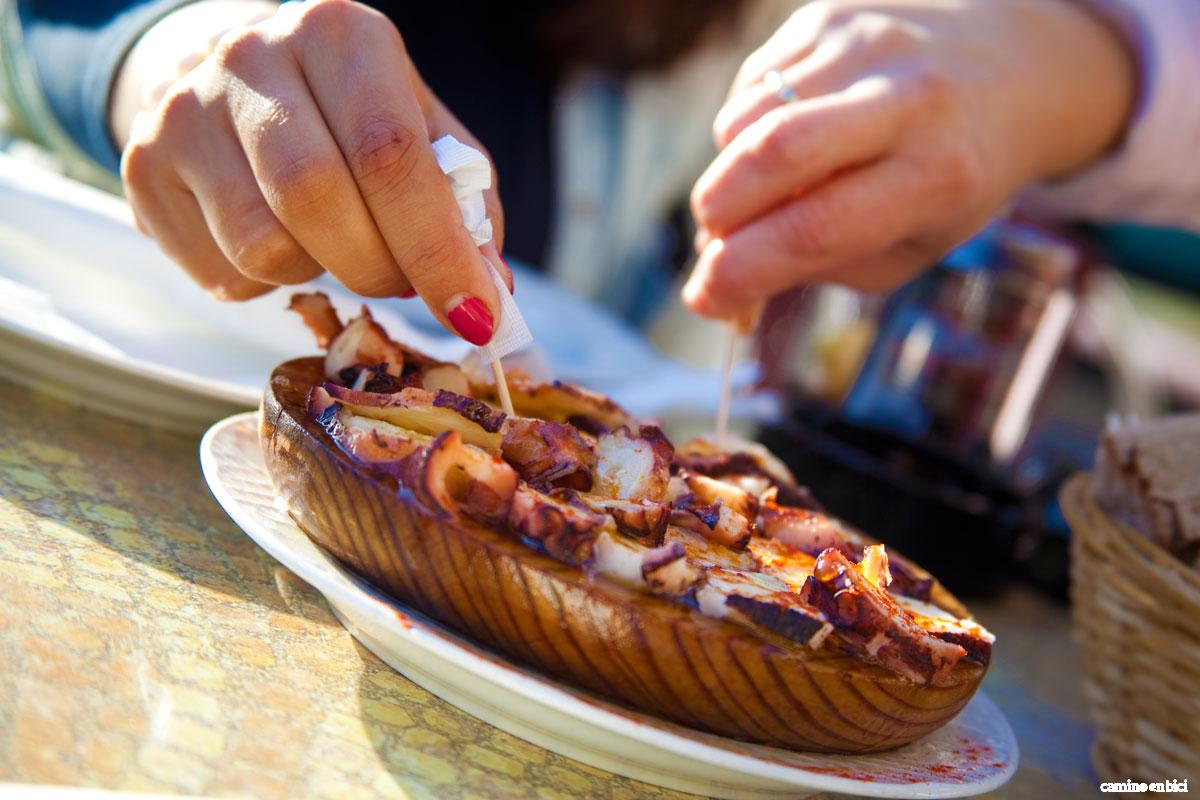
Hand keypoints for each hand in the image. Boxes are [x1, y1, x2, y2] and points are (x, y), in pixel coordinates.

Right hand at [114, 0, 510, 344]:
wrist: (235, 81)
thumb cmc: (350, 114)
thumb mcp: (422, 132)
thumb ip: (465, 207)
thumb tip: (489, 295)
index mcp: (340, 34)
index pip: (392, 154)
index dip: (438, 250)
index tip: (475, 315)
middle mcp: (251, 57)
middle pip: (319, 200)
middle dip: (379, 270)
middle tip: (400, 282)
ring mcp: (184, 110)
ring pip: (264, 246)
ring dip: (319, 274)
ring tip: (332, 244)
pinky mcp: (144, 167)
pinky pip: (222, 271)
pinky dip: (267, 284)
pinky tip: (278, 239)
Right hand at [684, 0, 1134, 320]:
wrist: (1012, 67)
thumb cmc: (951, 179)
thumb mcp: (912, 243)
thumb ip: (822, 268)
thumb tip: (723, 286)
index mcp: (937, 176)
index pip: (816, 229)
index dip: (742, 272)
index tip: (705, 297)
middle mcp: (906, 99)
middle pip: (773, 153)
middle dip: (717, 213)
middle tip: (713, 242)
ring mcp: (864, 44)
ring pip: (746, 119)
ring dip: (729, 173)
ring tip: (763, 190)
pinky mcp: (829, 15)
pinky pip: (749, 86)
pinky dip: (743, 130)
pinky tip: (782, 138)